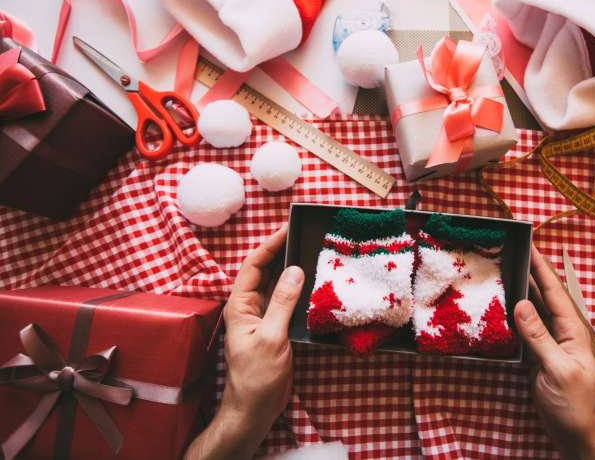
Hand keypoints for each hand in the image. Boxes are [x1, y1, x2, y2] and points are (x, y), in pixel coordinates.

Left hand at [185, 225, 304, 459]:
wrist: (254, 410)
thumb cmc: (256, 377)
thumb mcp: (272, 337)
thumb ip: (282, 302)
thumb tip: (294, 270)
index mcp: (240, 305)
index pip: (254, 266)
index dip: (269, 245)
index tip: (287, 227)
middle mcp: (249, 308)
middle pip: (264, 271)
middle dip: (280, 252)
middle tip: (303, 234)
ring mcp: (262, 318)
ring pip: (275, 286)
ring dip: (290, 270)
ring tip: (310, 252)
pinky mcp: (274, 329)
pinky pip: (284, 302)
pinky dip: (296, 290)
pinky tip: (311, 284)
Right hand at [513, 246, 594, 459]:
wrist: (576, 435)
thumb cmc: (574, 404)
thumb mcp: (557, 369)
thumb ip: (539, 337)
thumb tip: (520, 304)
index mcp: (572, 329)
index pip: (554, 290)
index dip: (541, 266)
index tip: (528, 243)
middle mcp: (561, 331)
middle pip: (543, 295)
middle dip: (528, 271)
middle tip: (508, 250)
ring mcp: (549, 343)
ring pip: (532, 310)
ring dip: (519, 290)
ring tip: (501, 270)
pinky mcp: (538, 355)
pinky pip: (524, 328)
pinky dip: (512, 314)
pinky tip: (500, 306)